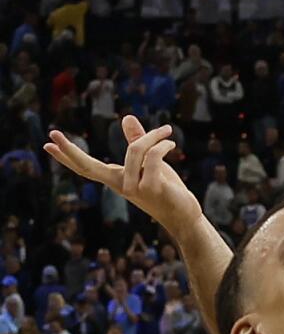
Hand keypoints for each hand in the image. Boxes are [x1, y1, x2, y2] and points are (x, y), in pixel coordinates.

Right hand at [44, 116, 200, 233]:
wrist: (185, 216)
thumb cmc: (167, 189)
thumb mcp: (149, 163)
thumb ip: (138, 141)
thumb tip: (126, 117)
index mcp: (117, 180)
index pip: (86, 168)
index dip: (68, 156)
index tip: (47, 145)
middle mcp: (121, 185)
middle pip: (88, 167)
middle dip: (69, 150)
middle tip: (51, 133)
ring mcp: (135, 188)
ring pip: (136, 150)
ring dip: (153, 137)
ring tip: (166, 132)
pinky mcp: (152, 188)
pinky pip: (153, 157)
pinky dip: (162, 145)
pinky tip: (170, 142)